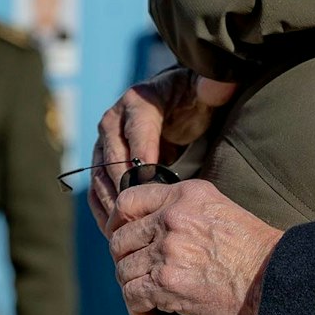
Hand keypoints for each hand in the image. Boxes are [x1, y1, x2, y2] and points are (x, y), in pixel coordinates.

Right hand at [89, 69, 236, 233]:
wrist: (178, 99)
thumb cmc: (193, 97)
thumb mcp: (204, 89)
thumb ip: (213, 88)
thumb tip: (216, 87)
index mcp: (138, 101)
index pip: (137, 130)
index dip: (142, 156)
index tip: (151, 182)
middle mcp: (115, 118)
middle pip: (112, 156)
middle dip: (124, 186)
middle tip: (138, 214)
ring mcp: (106, 140)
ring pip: (100, 174)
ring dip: (110, 201)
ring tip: (126, 226)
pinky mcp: (105, 159)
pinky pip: (98, 185)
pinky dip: (104, 206)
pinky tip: (115, 227)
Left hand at [108, 178, 280, 314]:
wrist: (273, 278)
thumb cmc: (252, 250)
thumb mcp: (218, 209)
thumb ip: (183, 210)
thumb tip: (151, 226)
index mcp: (185, 196)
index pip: (129, 200)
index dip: (117, 221)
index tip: (120, 234)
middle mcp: (171, 218)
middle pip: (120, 239)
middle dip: (124, 260)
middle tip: (137, 272)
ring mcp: (167, 250)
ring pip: (123, 270)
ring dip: (132, 286)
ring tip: (147, 296)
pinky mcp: (166, 283)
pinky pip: (132, 295)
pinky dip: (137, 309)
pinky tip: (150, 314)